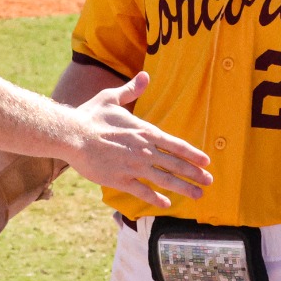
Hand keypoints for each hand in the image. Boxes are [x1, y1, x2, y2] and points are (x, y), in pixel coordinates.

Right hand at [63, 72, 212, 207]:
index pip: (175, 144)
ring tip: (198, 195)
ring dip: (183, 188)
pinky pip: (143, 191)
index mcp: (144, 131)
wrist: (71, 135)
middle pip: (175, 164)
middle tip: (209, 181)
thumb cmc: (90, 116)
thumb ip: (131, 90)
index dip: (193, 154)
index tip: (206, 161)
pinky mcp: (120, 179)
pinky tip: (167, 204)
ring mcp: (133, 166)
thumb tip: (145, 76)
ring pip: (164, 180)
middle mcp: (143, 150)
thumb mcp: (111, 97)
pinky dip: (156, 198)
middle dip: (194, 173)